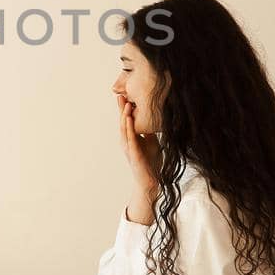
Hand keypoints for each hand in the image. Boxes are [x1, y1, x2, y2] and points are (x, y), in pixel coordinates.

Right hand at [115, 92, 161, 216]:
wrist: (152, 180)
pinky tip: (129, 119)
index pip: (127, 120)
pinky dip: (129, 128)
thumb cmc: (150, 162)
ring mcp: (128, 147)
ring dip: (124, 115)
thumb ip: (149, 131)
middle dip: (122, 108)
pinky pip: (130, 138)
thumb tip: (153, 118)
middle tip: (121, 93)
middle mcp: (127, 141)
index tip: (125, 94)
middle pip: (123, 121)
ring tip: (125, 103)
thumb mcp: (152, 141)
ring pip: (124, 128)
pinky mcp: (133, 153)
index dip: (125, 108)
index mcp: (131, 138)